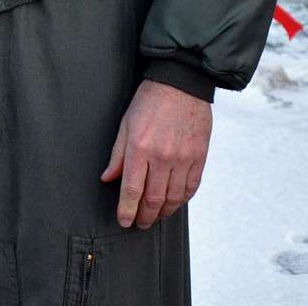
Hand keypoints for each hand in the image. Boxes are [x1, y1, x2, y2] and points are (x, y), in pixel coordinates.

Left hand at [100, 80, 211, 228]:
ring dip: (163, 213)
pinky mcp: (199, 157)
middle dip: (144, 216)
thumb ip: (117, 155)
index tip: (124, 221)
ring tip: (155, 217)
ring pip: (173, 198)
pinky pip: (191, 188)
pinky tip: (174, 203)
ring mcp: (183, 159)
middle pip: (153, 199)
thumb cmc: (149, 101)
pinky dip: (181, 200)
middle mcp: (162, 157)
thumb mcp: (125, 124)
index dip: (127, 210)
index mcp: (140, 148)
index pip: (132, 190)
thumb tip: (107, 179)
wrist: (181, 84)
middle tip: (139, 223)